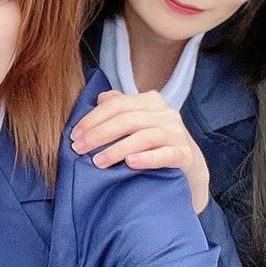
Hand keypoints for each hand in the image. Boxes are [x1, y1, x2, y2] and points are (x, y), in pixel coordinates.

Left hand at [70, 90, 209, 212]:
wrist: (190, 168)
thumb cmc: (157, 143)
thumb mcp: (139, 122)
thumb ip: (121, 107)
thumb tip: (101, 98)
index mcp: (151, 101)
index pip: (117, 104)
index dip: (93, 118)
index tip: (75, 134)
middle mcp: (166, 114)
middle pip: (127, 119)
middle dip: (99, 134)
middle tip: (79, 149)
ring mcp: (177, 134)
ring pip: (143, 137)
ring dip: (117, 149)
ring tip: (98, 161)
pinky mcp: (184, 155)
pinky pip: (165, 154)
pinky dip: (147, 158)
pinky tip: (130, 164)